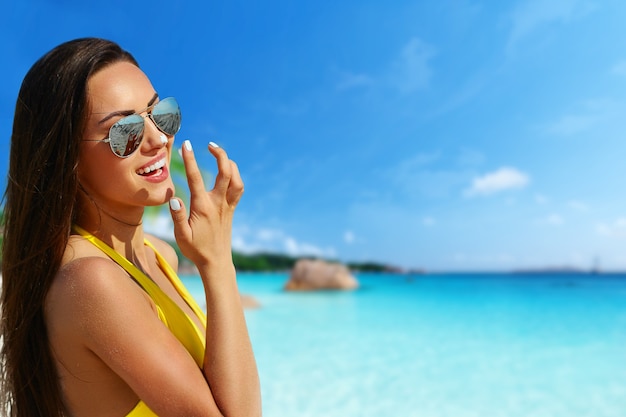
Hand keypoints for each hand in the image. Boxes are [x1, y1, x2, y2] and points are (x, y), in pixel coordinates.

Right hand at [169, 140, 243, 268]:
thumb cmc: (196, 250)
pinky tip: (227, 172)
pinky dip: (235, 176)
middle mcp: (218, 203)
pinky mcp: (232, 210)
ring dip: (230, 164)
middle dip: (219, 154)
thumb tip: (175, 199)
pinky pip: (238, 188)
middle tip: (209, 145)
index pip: (195, 178)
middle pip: (225, 172)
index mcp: (203, 207)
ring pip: (236, 179)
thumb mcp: (181, 236)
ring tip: (219, 155)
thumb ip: (177, 217)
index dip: (190, 160)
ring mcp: (227, 206)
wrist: (216, 262)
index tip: (186, 145)